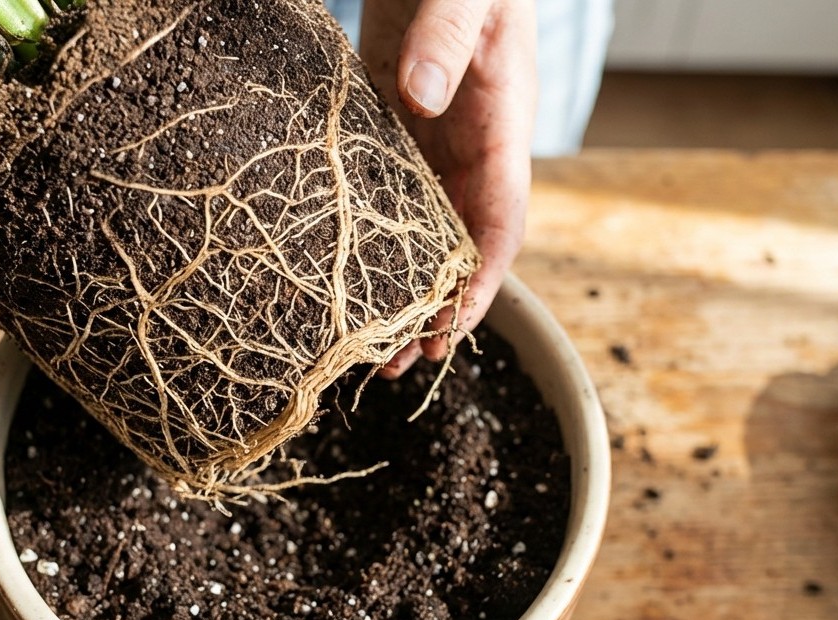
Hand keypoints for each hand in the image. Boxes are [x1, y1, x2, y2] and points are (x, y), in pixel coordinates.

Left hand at [358, 0, 537, 376]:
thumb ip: (445, 39)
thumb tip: (421, 97)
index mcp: (500, 129)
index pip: (501, 223)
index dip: (481, 283)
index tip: (449, 330)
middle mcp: (471, 149)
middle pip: (460, 246)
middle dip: (436, 308)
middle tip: (400, 362)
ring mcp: (433, 143)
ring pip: (420, 231)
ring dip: (398, 286)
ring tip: (368, 343)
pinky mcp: (395, 130)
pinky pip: (384, 197)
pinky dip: (367, 240)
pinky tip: (336, 272)